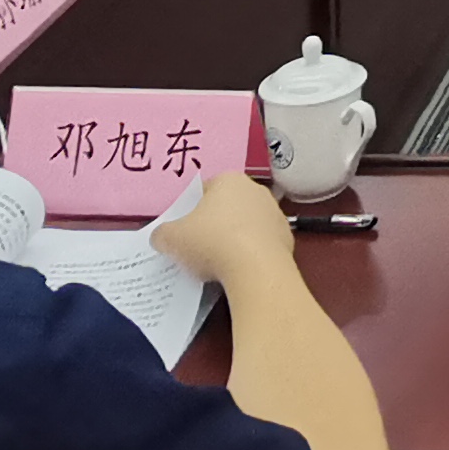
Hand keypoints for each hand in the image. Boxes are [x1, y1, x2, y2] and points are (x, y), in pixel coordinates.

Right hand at [150, 171, 296, 286]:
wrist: (256, 268)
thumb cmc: (211, 242)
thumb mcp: (172, 238)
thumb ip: (162, 234)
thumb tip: (161, 237)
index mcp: (228, 180)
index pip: (204, 191)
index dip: (190, 211)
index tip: (183, 230)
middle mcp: (255, 190)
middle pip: (227, 207)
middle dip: (213, 224)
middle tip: (197, 247)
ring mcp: (275, 213)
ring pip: (246, 225)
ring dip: (234, 239)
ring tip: (218, 263)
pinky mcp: (287, 237)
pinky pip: (261, 244)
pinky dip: (250, 254)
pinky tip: (239, 270)